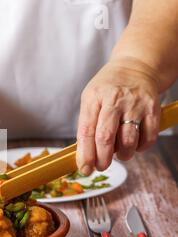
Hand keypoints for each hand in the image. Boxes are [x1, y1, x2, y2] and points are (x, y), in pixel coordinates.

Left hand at [77, 57, 160, 175]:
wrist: (136, 67)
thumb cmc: (107, 88)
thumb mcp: (90, 99)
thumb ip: (86, 125)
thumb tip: (84, 156)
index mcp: (94, 98)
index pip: (86, 131)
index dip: (85, 154)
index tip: (84, 168)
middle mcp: (114, 100)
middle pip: (106, 138)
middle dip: (102, 159)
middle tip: (101, 167)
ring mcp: (135, 104)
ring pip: (129, 141)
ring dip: (123, 155)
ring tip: (119, 154)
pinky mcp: (152, 109)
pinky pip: (148, 138)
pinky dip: (140, 148)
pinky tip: (134, 145)